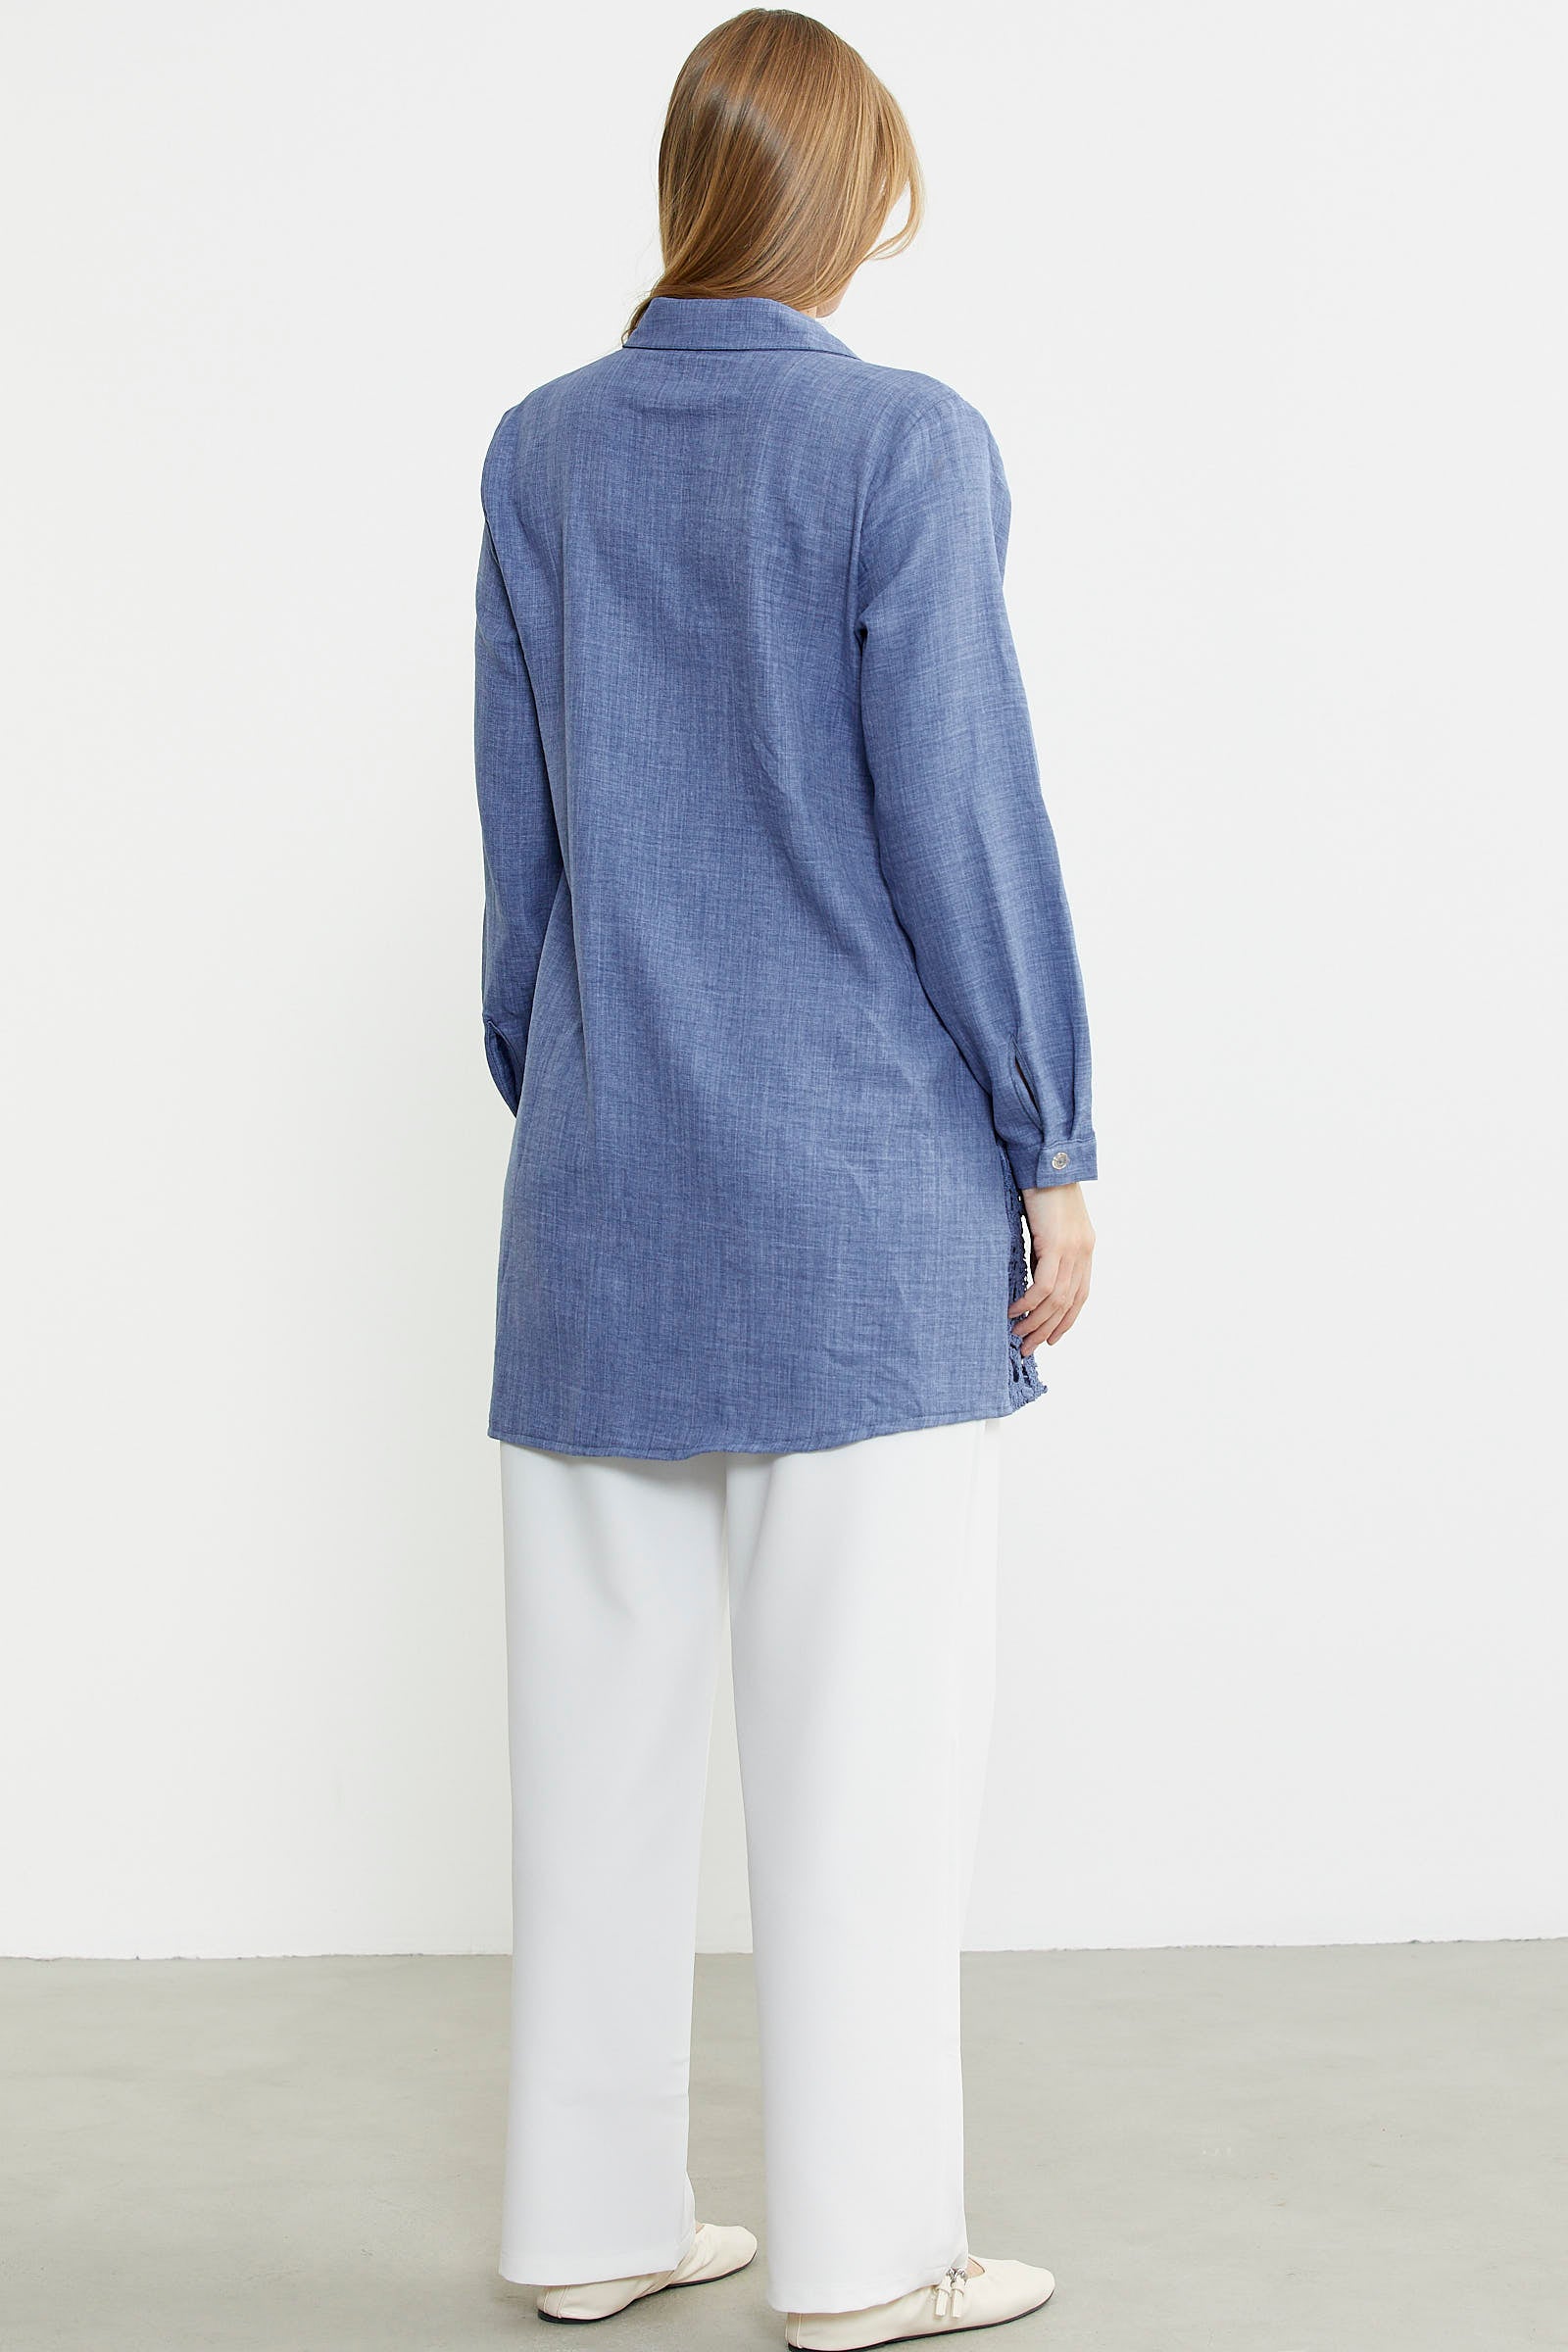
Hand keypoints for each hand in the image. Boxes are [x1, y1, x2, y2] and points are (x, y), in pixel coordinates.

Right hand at [1009, 1182, 1094, 1352]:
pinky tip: (1014, 1310)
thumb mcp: (1049, 1226)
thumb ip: (1047, 1250)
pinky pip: (1043, 1285)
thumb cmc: (1042, 1189)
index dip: (1066, 1321)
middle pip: (1069, 1304)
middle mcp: (1083, 1253)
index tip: (1050, 1339)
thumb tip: (1033, 1275)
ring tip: (1016, 1333)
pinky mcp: (1056, 1245)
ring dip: (1035, 1321)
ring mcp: (1073, 1250)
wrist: (1046, 1161)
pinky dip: (1028, 1302)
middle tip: (1028, 1348)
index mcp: (1085, 1249)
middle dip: (1047, 1330)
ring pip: (1056, 1300)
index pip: (1080, 1296)